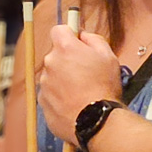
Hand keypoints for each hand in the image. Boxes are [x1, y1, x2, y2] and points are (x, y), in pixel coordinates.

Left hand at [39, 25, 119, 143]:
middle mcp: (50, 63)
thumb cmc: (104, 88)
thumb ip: (93, 39)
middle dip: (67, 60)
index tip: (77, 42)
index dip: (69, 35)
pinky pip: (50, 93)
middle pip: (56, 55)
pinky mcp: (42, 102)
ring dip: (63, 79)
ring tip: (82, 92)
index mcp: (64, 48)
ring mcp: (44, 84)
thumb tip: (82, 35)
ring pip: (53, 75)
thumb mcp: (108, 56)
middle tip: (85, 72)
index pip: (58, 30)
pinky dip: (60, 96)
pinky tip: (75, 103)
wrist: (97, 121)